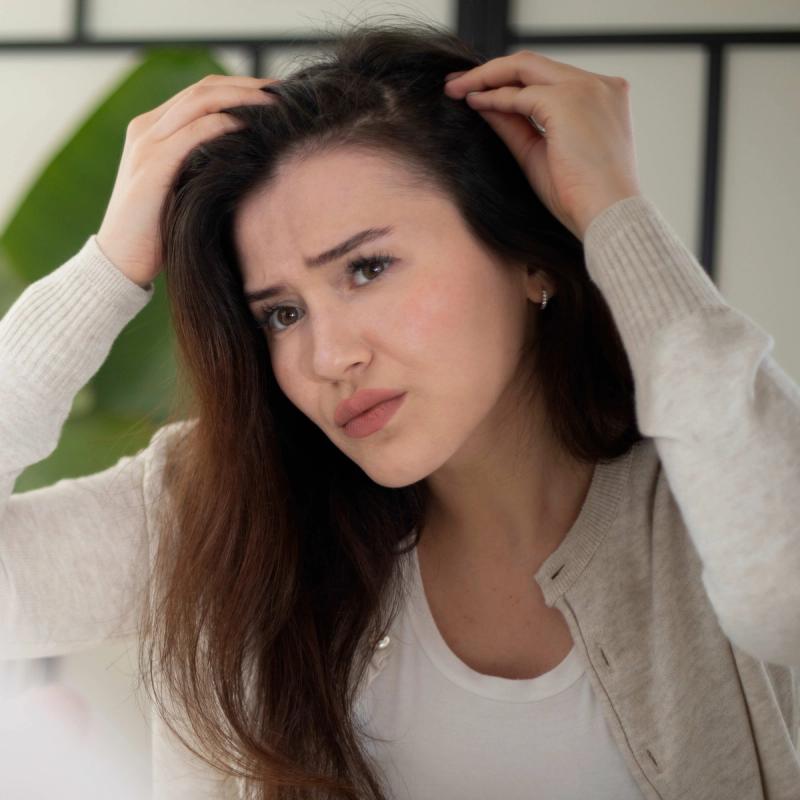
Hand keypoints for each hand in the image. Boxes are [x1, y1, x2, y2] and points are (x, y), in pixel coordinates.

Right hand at [96, 74, 279, 288]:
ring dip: (240, 98)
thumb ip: (205, 168)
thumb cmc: (160, 233)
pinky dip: (222, 125)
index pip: (201, 94)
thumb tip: (252, 160)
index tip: (276, 95)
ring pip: (198, 102)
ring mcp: (146, 144)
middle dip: (246, 86)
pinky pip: (191, 134)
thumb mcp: (186, 191)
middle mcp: (147, 129)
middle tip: (283, 92)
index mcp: (154, 131)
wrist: (121, 262)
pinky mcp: (151, 165)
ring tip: (273, 103)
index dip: (240, 87)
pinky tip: (248, 127)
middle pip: (203, 89)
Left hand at [443, 50, 641, 240]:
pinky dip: (493, 97)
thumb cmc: (581, 198)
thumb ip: (515, 126)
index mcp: (602, 98)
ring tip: (455, 90)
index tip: (477, 92)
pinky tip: (472, 102)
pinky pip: (520, 94)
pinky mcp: (568, 100)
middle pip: (534, 64)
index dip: (510, 82)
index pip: (548, 78)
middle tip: (455, 84)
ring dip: (486, 77)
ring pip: (525, 67)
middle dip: (490, 72)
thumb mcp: (539, 153)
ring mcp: (586, 88)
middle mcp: (599, 85)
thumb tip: (483, 103)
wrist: (608, 217)